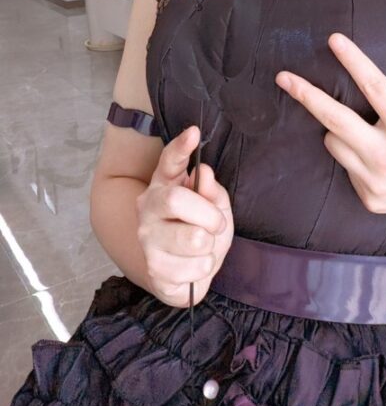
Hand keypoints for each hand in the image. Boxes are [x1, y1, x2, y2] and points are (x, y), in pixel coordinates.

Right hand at [136, 126, 234, 307]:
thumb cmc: (201, 230)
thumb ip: (212, 191)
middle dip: (209, 215)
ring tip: (204, 247)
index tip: (194, 132)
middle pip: (176, 199)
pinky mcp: (154, 268)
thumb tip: (203, 173)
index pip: (169, 161)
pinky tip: (194, 266)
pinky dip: (203, 269)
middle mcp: (149, 207)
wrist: (185, 273)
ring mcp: (147, 238)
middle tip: (218, 224)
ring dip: (210, 246)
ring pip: (192, 239)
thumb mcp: (216, 207)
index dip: (181, 147)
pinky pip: (193, 269)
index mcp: (165, 184)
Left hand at [276, 28, 385, 227]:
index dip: (354, 61)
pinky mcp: (369, 199)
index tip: (333, 39)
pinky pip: (346, 166)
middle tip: (283, 77)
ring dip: (339, 128)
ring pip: (335, 143)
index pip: (376, 88)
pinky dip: (354, 154)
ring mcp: (376, 183)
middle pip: (336, 121)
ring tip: (366, 126)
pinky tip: (378, 156)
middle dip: (306, 96)